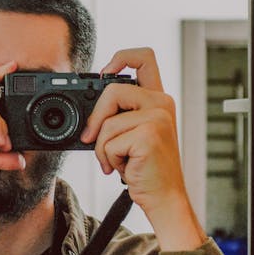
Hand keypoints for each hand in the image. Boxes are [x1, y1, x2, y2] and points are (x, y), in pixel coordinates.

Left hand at [80, 48, 204, 250]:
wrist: (164, 197)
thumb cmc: (146, 168)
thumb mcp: (133, 135)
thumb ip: (119, 115)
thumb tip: (89, 114)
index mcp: (158, 99)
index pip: (144, 58)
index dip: (120, 57)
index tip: (103, 74)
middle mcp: (161, 103)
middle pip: (112, 90)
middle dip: (95, 119)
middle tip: (92, 140)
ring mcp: (157, 118)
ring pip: (107, 123)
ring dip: (102, 148)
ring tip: (117, 161)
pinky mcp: (149, 136)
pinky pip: (109, 142)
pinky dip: (109, 159)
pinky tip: (125, 168)